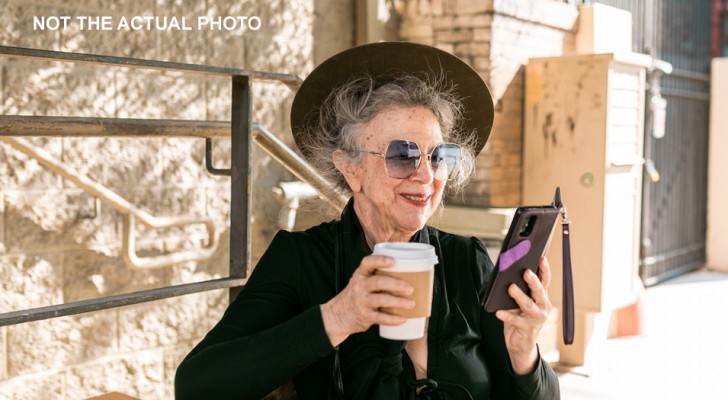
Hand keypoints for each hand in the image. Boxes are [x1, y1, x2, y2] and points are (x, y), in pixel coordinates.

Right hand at [321, 255, 414, 346]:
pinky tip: (403, 319)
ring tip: (411, 304)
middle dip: (397, 285)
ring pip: (382, 299)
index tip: (393, 261)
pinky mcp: (364, 315)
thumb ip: (377, 276)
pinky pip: (380, 317)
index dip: (380, 260)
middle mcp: (359, 286)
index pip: (367, 263)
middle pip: (379, 282)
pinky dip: (393, 319)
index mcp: (360, 274)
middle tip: (410, 289)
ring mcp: (361, 301)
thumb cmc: (357, 295)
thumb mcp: (362, 282)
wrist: (338, 314)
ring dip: (399, 302)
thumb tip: (409, 275)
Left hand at [495, 257, 552, 374]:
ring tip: (511, 288)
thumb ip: (518, 289)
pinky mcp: (526, 328)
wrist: (521, 344)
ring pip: (528, 305)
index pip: (545, 280)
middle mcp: (542, 306)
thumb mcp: (520, 303)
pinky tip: (498, 312)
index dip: (544, 269)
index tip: (541, 258)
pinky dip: (506, 315)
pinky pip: (515, 320)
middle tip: (525, 272)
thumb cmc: (520, 318)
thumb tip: (506, 274)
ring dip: (519, 296)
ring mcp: (536, 318)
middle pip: (539, 291)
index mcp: (541, 297)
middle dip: (533, 281)